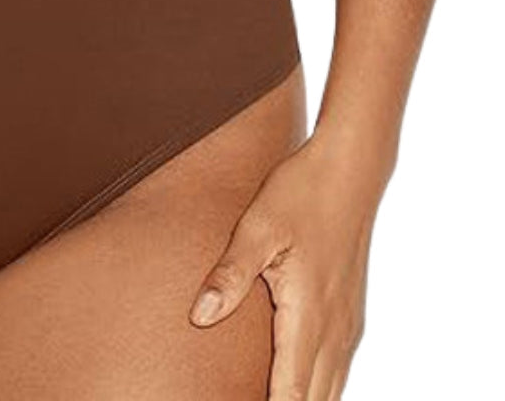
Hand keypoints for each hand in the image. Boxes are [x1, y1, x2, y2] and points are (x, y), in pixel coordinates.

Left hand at [189, 131, 384, 400]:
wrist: (349, 171)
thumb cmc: (300, 194)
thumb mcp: (257, 228)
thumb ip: (230, 274)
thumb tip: (198, 316)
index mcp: (309, 316)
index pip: (289, 394)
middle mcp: (334, 330)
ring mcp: (347, 325)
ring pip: (328, 391)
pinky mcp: (350, 315)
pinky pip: (335, 371)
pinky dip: (317, 390)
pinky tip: (298, 389)